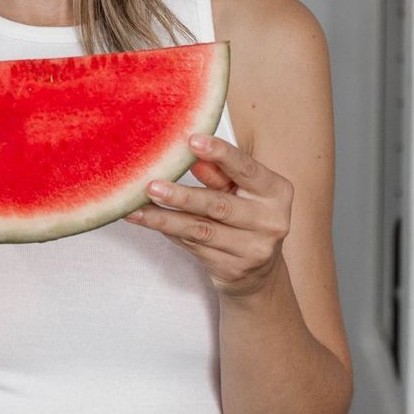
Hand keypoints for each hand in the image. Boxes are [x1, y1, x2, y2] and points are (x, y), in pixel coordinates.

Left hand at [123, 133, 293, 297]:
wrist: (258, 272)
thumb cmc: (245, 217)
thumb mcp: (239, 191)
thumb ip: (219, 174)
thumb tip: (193, 157)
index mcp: (276, 192)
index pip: (246, 169)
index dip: (220, 154)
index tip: (192, 141)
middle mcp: (271, 221)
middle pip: (219, 205)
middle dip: (182, 195)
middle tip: (152, 185)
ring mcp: (253, 249)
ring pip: (200, 230)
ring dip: (164, 218)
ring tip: (137, 209)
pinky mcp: (233, 269)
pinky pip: (193, 246)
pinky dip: (168, 232)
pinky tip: (147, 222)